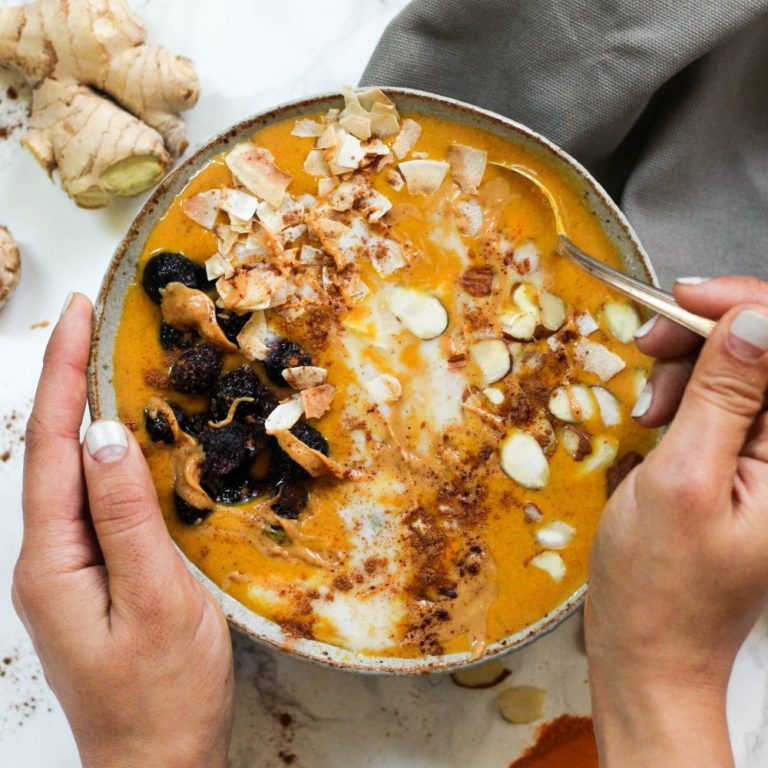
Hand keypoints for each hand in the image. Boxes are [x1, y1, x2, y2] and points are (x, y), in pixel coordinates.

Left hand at [12, 293, 233, 767]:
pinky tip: (126, 443)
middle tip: (87, 322)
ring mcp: (66, 568)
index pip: (50, 445)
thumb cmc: (163, 693)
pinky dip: (107, 456)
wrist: (155, 764)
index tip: (77, 315)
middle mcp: (47, 557)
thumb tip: (109, 435)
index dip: (62, 374)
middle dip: (64, 380)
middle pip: (51, 452)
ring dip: (83, 413)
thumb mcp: (157, 599)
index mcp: (53, 559)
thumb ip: (128, 515)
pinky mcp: (91, 576)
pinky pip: (94, 500)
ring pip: (72, 474)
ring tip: (103, 363)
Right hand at [586, 277, 767, 767]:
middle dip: (708, 336)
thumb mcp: (682, 480)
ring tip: (648, 408)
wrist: (651, 645)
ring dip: (689, 367)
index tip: (682, 298)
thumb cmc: (660, 583)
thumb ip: (721, 398)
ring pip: (743, 369)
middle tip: (648, 349)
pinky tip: (657, 419)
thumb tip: (753, 319)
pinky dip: (686, 394)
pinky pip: (726, 399)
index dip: (746, 304)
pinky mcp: (749, 462)